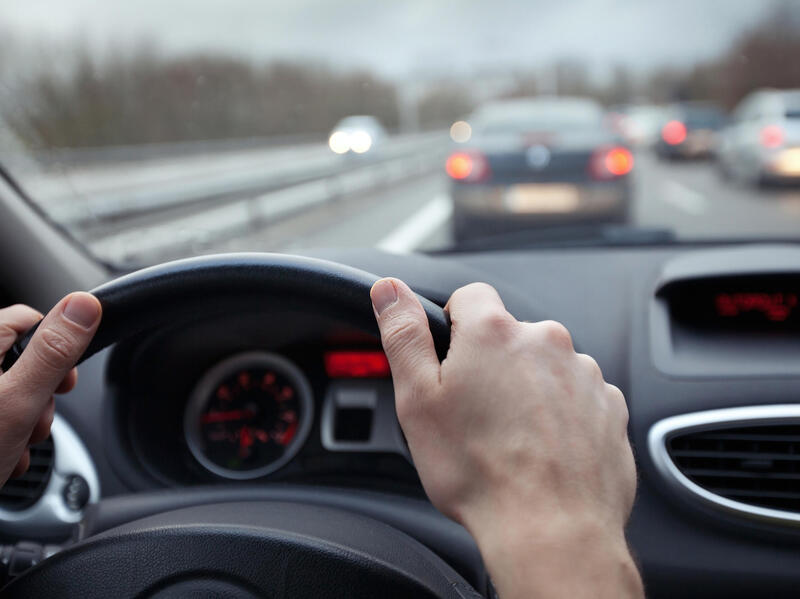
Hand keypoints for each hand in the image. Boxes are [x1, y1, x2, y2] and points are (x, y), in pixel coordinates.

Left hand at [0, 293, 100, 485]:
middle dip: (39, 394)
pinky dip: (4, 434)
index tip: (63, 381)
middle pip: (21, 358)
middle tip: (34, 421)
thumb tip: (83, 305)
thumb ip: (54, 352)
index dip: (57, 348)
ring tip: (14, 445)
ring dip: (24, 420)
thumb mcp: (19, 401)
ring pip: (11, 390)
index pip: (29, 320)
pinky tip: (1, 455)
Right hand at [371, 279, 641, 598]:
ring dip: (527, 390)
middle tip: (474, 413)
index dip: (453, 327)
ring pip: (543, 367)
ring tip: (510, 439)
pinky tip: (542, 449)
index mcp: (494, 332)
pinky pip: (576, 397)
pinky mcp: (608, 406)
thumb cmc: (480, 472)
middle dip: (490, 364)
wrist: (551, 529)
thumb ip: (403, 334)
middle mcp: (546, 341)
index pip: (469, 296)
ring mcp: (584, 373)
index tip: (450, 363)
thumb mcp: (418, 399)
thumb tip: (388, 290)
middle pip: (508, 335)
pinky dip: (560, 415)